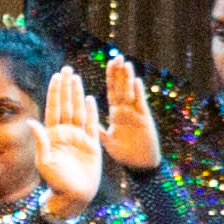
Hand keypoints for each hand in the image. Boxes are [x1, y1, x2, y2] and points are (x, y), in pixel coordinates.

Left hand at [33, 69, 107, 212]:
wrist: (74, 196)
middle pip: (66, 105)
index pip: (54, 108)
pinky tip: (90, 98)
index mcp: (53, 135)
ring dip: (77, 95)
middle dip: (66, 88)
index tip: (56, 76)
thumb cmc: (56, 182)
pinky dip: (92, 112)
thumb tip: (31, 121)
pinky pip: (92, 124)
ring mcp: (79, 138)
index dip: (55, 92)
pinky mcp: (92, 145)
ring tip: (76, 78)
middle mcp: (66, 134)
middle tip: (67, 69)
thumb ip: (40, 141)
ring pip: (79, 111)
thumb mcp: (45, 162)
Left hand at [98, 54, 166, 171]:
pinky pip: (140, 104)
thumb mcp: (105, 142)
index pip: (110, 92)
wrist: (140, 166)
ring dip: (127, 78)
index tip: (106, 64)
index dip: (110, 78)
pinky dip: (138, 93)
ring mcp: (135, 114)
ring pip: (130, 92)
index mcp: (115, 115)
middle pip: (120, 88)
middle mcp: (124, 112)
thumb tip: (79, 121)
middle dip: (118, 73)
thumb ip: (96, 130)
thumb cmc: (124, 154)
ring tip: (125, 63)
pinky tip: (136, 81)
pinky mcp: (144, 120)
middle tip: (117, 56)